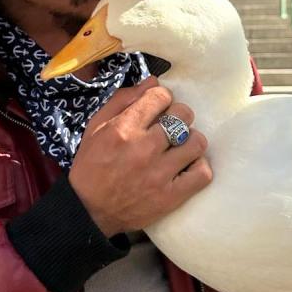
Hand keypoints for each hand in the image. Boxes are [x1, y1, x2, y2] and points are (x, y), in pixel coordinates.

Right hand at [70, 78, 210, 237]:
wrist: (89, 211)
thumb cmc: (91, 166)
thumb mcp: (96, 127)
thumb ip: (123, 100)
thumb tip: (153, 81)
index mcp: (123, 129)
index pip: (160, 96)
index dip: (162, 98)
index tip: (158, 107)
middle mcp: (143, 148)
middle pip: (183, 115)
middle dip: (178, 116)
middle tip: (170, 126)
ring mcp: (159, 174)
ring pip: (197, 142)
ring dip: (190, 141)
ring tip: (180, 147)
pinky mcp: (170, 196)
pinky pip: (202, 173)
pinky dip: (199, 167)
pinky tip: (187, 166)